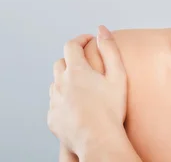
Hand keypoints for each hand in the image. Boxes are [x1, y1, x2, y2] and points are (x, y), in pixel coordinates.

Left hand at [48, 25, 127, 158]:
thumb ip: (109, 49)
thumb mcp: (118, 75)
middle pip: (60, 63)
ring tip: (81, 87)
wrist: (98, 141)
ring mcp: (54, 101)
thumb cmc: (111, 109)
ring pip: (55, 84)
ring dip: (65, 81)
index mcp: (76, 70)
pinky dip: (63, 101)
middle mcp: (60, 83)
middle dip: (72, 60)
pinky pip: (55, 104)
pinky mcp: (52, 118)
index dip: (80, 40)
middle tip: (86, 65)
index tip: (89, 41)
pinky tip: (76, 107)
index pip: (71, 45)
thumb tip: (101, 29)